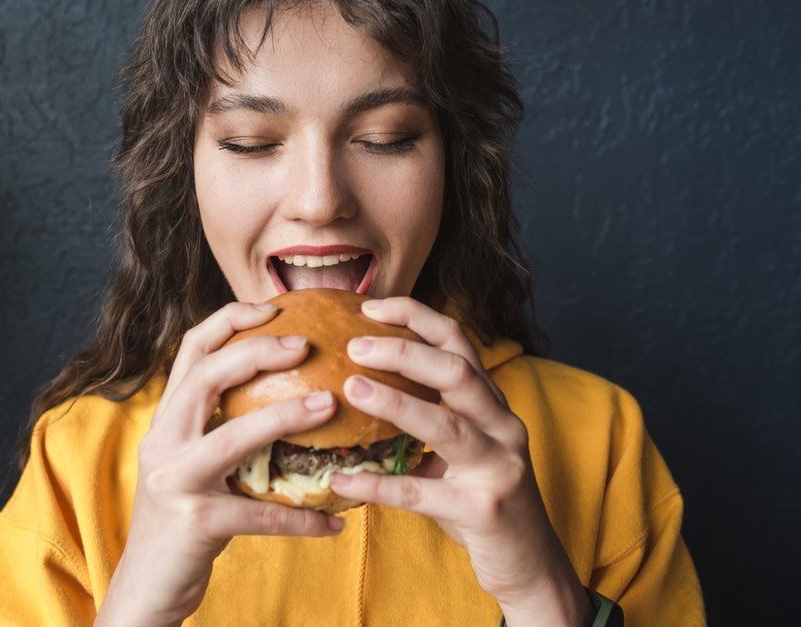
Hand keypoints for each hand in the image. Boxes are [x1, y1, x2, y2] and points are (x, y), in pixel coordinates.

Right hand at [96, 302, 343, 626]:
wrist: (146, 586)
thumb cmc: (182, 519)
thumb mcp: (191, 463)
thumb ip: (220, 428)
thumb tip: (287, 396)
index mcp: (166, 421)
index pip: (190, 351)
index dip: (228, 320)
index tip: (271, 307)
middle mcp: (163, 442)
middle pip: (206, 377)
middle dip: (257, 352)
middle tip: (306, 344)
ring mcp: (175, 482)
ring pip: (234, 437)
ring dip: (286, 416)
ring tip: (330, 403)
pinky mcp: (196, 523)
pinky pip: (261, 516)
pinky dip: (302, 517)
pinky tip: (335, 520)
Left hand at [328, 297, 593, 626]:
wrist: (530, 565)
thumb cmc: (481, 499)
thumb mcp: (461, 450)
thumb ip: (428, 417)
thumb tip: (358, 388)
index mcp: (492, 404)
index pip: (458, 342)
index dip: (416, 317)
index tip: (370, 307)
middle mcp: (503, 426)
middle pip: (457, 372)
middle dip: (405, 351)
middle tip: (354, 345)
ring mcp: (499, 467)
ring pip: (447, 425)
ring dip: (395, 403)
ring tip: (351, 388)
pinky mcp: (485, 510)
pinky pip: (423, 494)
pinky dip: (379, 486)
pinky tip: (342, 481)